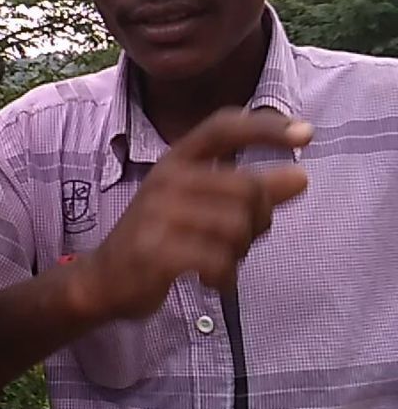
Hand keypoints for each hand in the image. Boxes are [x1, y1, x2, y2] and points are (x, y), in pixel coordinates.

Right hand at [71, 108, 312, 320]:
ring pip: (236, 227)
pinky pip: (217, 260)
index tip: (307, 134)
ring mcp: (159, 214)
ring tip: (224, 262)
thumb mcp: (197, 205)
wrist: (102, 279)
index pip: (224, 128)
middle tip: (245, 240)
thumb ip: (245, 190)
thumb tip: (300, 177)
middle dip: (259, 220)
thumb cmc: (158, 237)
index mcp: (176, 160)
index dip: (266, 127)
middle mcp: (167, 179)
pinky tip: (214, 281)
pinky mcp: (157, 251)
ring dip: (241, 252)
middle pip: (246, 188)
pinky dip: (225, 277)